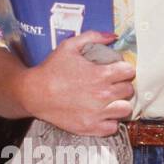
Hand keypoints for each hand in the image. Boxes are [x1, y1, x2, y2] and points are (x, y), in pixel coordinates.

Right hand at [20, 30, 134, 135]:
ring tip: (110, 101)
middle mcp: (102, 95)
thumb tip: (113, 36)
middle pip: (128, 90)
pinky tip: (102, 114)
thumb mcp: (69, 46)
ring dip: (119, 104)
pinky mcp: (90, 127)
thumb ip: (93, 37)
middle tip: (112, 85)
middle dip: (122, 85)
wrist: (33, 94)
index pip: (129, 72)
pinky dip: (110, 121)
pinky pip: (113, 127)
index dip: (124, 69)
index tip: (117, 71)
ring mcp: (97, 113)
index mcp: (100, 75)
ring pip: (125, 110)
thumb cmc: (51, 69)